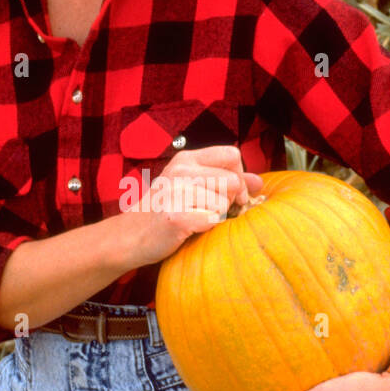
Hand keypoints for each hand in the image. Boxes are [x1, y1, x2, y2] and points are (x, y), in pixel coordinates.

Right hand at [120, 144, 263, 268]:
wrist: (130, 236)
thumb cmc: (165, 211)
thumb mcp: (192, 187)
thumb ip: (226, 180)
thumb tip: (259, 181)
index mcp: (186, 158)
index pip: (232, 154)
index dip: (240, 175)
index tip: (231, 194)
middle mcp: (181, 170)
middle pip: (233, 180)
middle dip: (229, 200)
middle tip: (209, 210)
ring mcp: (176, 192)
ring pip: (224, 203)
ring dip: (216, 216)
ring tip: (194, 218)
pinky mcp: (176, 216)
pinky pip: (212, 220)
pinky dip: (205, 228)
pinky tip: (189, 228)